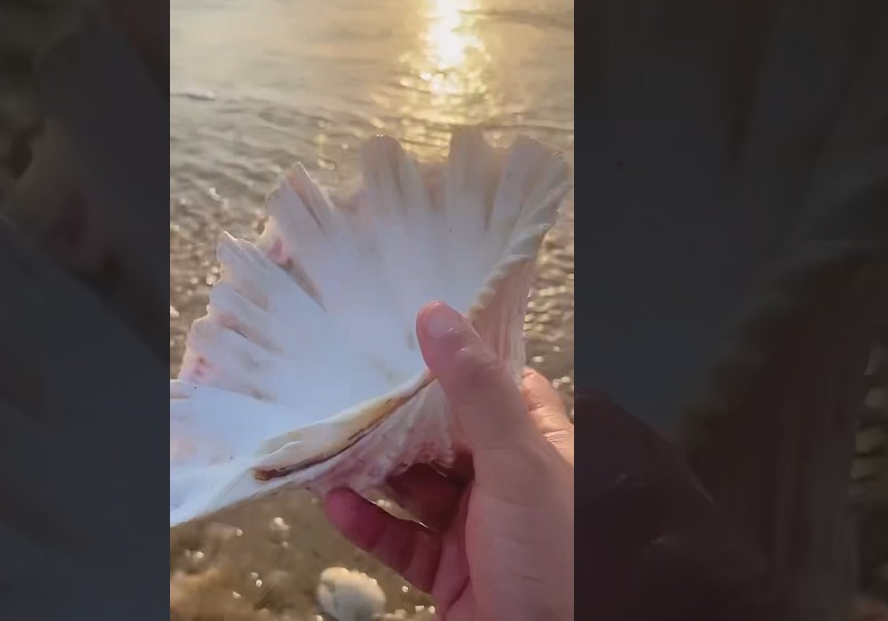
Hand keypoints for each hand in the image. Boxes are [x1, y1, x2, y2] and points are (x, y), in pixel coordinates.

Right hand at [324, 302, 573, 620]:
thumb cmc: (556, 556)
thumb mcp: (518, 464)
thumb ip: (477, 392)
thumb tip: (437, 314)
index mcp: (540, 447)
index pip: (497, 386)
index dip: (456, 361)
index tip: (405, 331)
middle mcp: (509, 483)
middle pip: (444, 436)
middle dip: (397, 418)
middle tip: (347, 387)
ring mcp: (477, 530)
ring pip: (415, 487)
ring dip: (373, 470)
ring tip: (330, 443)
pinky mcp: (449, 574)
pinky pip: (401, 541)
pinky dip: (368, 523)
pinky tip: (338, 504)